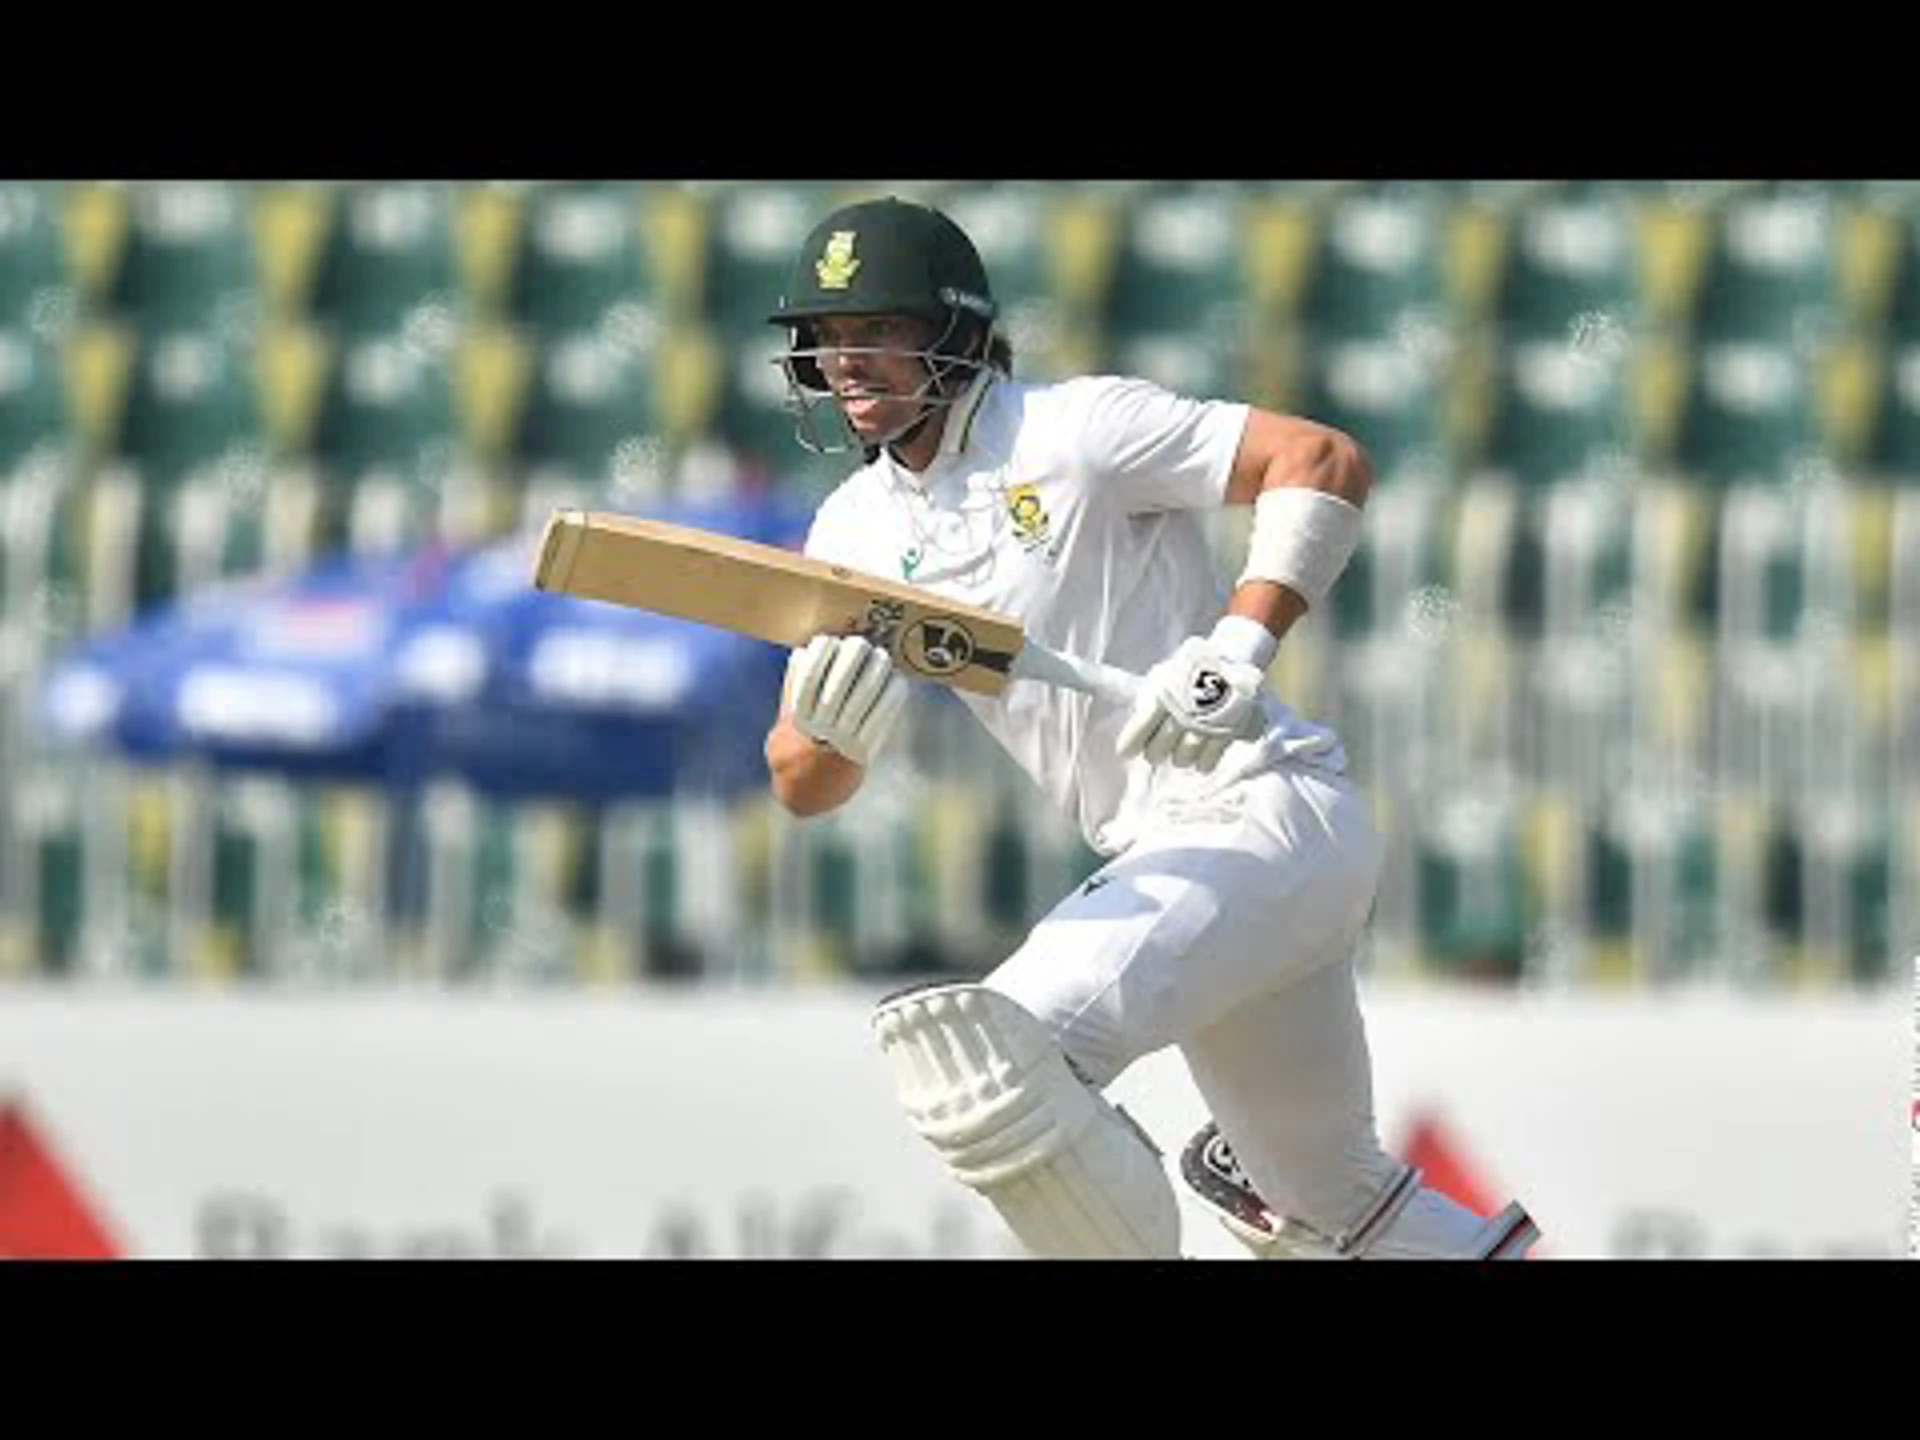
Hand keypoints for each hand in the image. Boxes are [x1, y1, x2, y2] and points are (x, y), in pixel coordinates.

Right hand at [786, 633, 909, 766]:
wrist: (808, 786)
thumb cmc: (796, 744)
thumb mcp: (786, 718)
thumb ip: (793, 688)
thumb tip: (804, 651)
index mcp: (797, 717)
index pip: (810, 675)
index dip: (823, 651)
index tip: (829, 639)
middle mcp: (820, 728)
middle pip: (841, 679)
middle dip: (854, 655)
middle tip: (862, 643)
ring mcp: (842, 739)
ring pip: (864, 693)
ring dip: (876, 670)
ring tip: (881, 656)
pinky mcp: (864, 749)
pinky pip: (884, 714)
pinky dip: (892, 694)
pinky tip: (897, 680)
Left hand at [1115, 621, 1271, 773]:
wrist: (1236, 658)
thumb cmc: (1194, 666)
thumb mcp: (1166, 673)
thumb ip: (1150, 696)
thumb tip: (1136, 717)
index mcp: (1161, 697)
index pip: (1138, 731)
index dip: (1129, 745)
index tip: (1125, 753)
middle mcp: (1180, 716)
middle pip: (1157, 752)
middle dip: (1156, 752)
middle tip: (1160, 746)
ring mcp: (1204, 727)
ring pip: (1181, 759)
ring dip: (1180, 755)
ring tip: (1184, 745)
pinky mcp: (1226, 735)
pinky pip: (1207, 762)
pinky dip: (1203, 761)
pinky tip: (1202, 752)